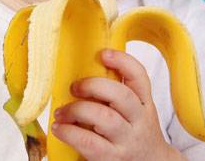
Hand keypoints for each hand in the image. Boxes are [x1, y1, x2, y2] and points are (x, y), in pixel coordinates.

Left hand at [51, 49, 184, 160]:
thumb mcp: (136, 111)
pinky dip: (71, 133)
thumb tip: (85, 69)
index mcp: (144, 103)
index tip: (103, 53)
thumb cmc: (135, 133)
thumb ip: (119, 94)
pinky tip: (60, 129)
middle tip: (74, 87)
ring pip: (105, 118)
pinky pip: (90, 143)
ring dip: (77, 110)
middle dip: (94, 85)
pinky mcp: (113, 158)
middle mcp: (139, 120)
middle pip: (121, 96)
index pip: (139, 77)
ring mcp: (127, 140)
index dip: (123, 61)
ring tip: (61, 112)